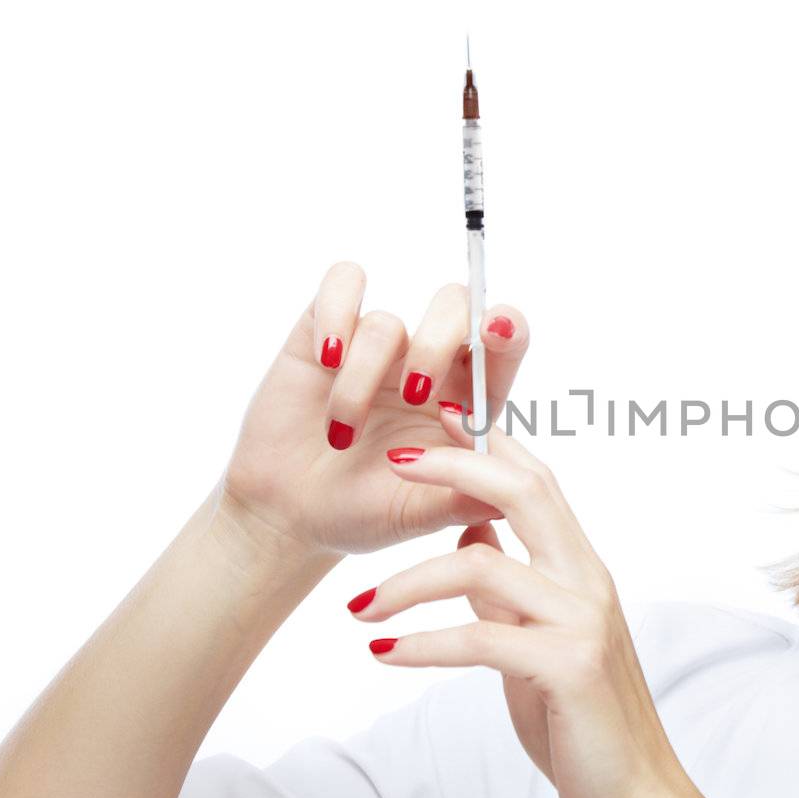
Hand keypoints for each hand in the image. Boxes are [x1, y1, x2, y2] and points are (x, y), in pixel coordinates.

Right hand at [220, 261, 528, 556]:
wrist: (290, 516)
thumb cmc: (363, 511)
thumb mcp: (418, 514)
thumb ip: (461, 499)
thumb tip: (508, 496)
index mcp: (466, 400)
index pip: (502, 345)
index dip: (507, 327)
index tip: (495, 332)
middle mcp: (426, 362)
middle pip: (454, 307)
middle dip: (437, 344)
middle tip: (415, 395)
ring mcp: (378, 345)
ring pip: (386, 321)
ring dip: (361, 380)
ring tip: (341, 435)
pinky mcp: (325, 329)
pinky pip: (343, 281)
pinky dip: (335, 313)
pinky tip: (324, 359)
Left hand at [351, 408, 706, 797]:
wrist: (633, 796)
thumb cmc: (581, 721)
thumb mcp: (535, 642)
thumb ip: (507, 590)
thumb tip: (471, 532)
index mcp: (581, 569)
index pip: (538, 482)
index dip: (489, 442)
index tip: (440, 416)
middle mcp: (588, 582)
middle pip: (523, 490)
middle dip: (456, 465)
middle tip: (395, 461)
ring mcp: (582, 621)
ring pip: (480, 563)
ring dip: (406, 580)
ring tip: (358, 605)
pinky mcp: (567, 667)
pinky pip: (478, 637)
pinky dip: (421, 642)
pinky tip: (384, 651)